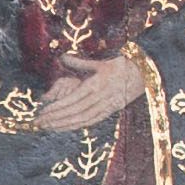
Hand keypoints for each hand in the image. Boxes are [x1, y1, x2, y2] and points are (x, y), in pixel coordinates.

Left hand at [29, 51, 146, 136]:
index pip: (71, 100)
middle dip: (55, 119)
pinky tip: (65, 127)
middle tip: (39, 123)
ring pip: (81, 119)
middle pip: (73, 112)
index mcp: (96, 84)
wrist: (145, 73)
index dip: (56, 108)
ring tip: (48, 127)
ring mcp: (106, 106)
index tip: (42, 112)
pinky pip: (91, 121)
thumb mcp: (100, 63)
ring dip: (64, 125)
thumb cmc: (121, 66)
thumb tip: (62, 57)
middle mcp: (100, 97)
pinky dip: (77, 126)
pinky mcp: (111, 111)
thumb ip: (79, 63)